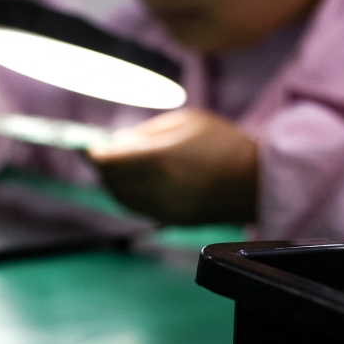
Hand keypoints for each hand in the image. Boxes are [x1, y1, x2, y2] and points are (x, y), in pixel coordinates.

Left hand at [88, 109, 257, 224]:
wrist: (258, 181)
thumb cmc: (225, 143)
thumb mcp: (186, 122)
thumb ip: (146, 133)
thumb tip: (117, 143)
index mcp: (158, 160)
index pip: (108, 161)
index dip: (92, 153)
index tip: (85, 145)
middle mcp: (156, 188)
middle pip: (110, 181)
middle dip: (101, 167)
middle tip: (98, 153)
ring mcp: (163, 209)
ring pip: (120, 198)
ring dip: (111, 182)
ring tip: (116, 165)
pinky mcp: (171, 221)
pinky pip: (136, 207)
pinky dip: (127, 194)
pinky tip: (133, 181)